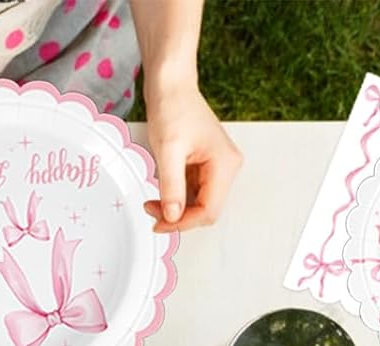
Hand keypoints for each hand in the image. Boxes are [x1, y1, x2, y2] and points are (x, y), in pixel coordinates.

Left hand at [141, 81, 241, 233]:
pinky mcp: (206, 167)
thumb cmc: (173, 108)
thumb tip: (172, 216)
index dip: (184, 223)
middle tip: (152, 212)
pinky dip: (176, 199)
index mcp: (224, 163)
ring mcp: (217, 167)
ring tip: (153, 201)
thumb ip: (171, 186)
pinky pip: (193, 193)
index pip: (209, 210)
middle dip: (179, 217)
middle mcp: (226, 167)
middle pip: (206, 211)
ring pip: (199, 205)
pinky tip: (161, 192)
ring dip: (176, 210)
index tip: (160, 224)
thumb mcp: (168, 150)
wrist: (171, 87)